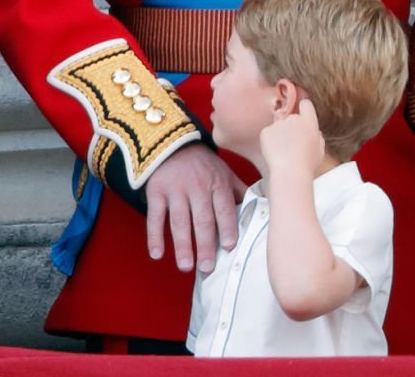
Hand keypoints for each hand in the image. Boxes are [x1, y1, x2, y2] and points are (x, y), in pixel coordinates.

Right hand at [145, 143, 244, 273]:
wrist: (174, 145)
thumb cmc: (204, 166)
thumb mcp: (224, 172)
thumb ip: (239, 192)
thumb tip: (259, 209)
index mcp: (218, 182)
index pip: (224, 208)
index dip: (227, 227)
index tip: (229, 247)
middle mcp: (198, 186)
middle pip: (202, 219)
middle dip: (205, 244)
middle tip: (207, 268)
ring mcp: (176, 189)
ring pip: (179, 221)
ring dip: (183, 245)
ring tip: (186, 267)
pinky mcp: (156, 191)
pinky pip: (155, 217)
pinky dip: (155, 236)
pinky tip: (157, 254)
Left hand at [260, 99, 326, 176]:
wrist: (289, 172)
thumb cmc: (307, 165)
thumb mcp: (320, 150)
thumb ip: (318, 137)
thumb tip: (315, 133)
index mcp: (309, 122)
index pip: (305, 104)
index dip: (303, 109)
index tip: (301, 115)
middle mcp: (294, 119)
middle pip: (291, 118)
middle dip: (290, 128)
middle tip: (290, 145)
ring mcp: (279, 124)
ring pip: (278, 127)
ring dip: (279, 135)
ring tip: (282, 152)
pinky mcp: (266, 131)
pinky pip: (267, 134)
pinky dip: (269, 142)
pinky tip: (274, 153)